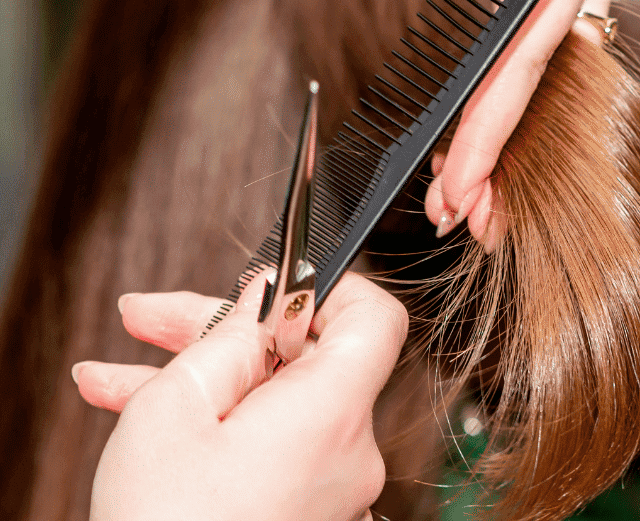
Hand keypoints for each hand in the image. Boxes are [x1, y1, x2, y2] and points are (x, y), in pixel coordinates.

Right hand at [76, 272, 406, 520]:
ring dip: (204, 378)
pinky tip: (144, 409)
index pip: (375, 319)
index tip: (273, 282)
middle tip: (155, 315)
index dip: (328, 287)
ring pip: (274, 401)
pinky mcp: (303, 509)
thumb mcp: (175, 408)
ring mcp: (328, 486)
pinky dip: (218, 425)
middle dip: (226, 330)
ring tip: (122, 370)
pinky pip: (270, 445)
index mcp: (331, 412)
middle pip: (304, 357)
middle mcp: (347, 450)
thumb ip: (229, 337)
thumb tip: (263, 298)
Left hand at [100, 0, 634, 243]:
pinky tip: (469, 152)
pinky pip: (523, 56)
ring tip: (462, 205)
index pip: (540, 41)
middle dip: (499, 149)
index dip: (498, 121)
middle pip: (546, 71)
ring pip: (538, 74)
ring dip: (499, 141)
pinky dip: (494, 106)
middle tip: (458, 217)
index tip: (459, 182)